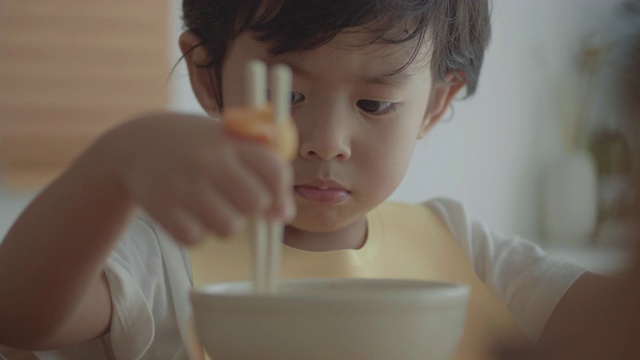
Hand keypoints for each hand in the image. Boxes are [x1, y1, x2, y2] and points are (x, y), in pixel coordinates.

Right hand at [98, 112, 294, 243]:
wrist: (138, 142)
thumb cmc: (197, 145)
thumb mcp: (228, 138)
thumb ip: (262, 163)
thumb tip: (284, 213)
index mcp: (230, 141)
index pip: (274, 171)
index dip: (282, 195)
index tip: (278, 208)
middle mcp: (209, 161)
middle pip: (256, 202)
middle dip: (253, 209)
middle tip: (238, 202)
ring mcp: (184, 185)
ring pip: (229, 227)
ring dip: (226, 224)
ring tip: (212, 207)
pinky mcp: (161, 208)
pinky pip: (196, 239)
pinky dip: (196, 233)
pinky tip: (189, 215)